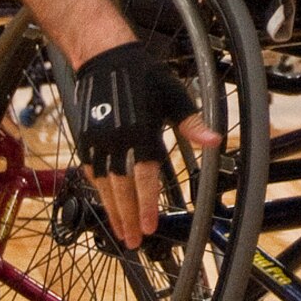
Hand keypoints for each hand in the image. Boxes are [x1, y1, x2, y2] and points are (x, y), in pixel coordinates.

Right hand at [73, 41, 220, 248]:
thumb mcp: (173, 97)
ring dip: (112, 211)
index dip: (147, 204)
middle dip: (127, 218)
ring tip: (120, 232)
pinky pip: (91, 172)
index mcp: (140, 133)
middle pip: (121, 188)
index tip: (150, 227)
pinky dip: (99, 191)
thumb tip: (215, 141)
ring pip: (104, 185)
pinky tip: (106, 203)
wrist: (104, 57)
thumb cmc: (144, 77)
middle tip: (133, 243)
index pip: (144, 177)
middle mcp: (116, 141)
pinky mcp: (86, 139)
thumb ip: (192, 124)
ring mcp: (97, 141)